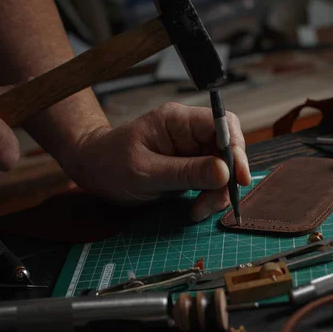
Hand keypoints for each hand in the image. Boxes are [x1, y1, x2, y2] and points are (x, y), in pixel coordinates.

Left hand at [67, 102, 251, 221]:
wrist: (92, 170)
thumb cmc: (110, 164)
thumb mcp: (146, 172)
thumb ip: (186, 172)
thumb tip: (225, 171)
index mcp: (178, 121)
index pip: (222, 124)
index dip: (237, 149)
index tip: (240, 178)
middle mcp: (189, 132)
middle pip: (228, 149)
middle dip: (227, 178)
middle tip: (213, 203)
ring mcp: (191, 150)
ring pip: (223, 168)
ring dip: (218, 192)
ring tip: (198, 211)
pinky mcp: (190, 167)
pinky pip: (212, 179)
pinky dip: (210, 196)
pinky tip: (195, 209)